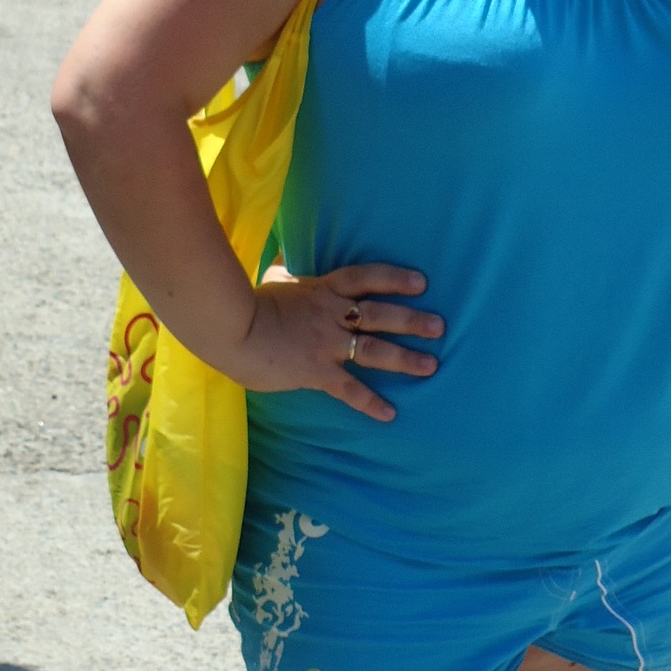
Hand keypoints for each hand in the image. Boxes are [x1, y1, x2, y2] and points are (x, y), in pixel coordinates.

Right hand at [227, 262, 444, 421]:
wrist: (230, 326)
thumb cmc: (246, 302)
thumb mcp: (272, 279)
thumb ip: (286, 271)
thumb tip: (285, 256)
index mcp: (322, 290)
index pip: (365, 278)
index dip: (394, 278)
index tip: (421, 282)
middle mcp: (331, 314)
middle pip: (380, 314)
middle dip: (412, 320)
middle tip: (439, 326)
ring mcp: (326, 343)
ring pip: (374, 349)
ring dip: (405, 358)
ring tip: (431, 365)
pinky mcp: (316, 371)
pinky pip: (349, 389)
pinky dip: (370, 403)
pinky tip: (390, 414)